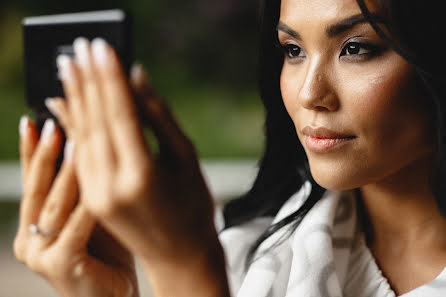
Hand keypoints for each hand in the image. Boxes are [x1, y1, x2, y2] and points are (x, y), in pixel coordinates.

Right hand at [13, 116, 138, 296]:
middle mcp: (28, 239)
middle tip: (54, 121)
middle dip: (46, 152)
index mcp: (33, 224)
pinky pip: (76, 226)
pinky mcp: (60, 265)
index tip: (36, 119)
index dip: (33, 149)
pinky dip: (87, 202)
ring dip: (66, 171)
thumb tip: (80, 138)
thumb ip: (80, 184)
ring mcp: (40, 254)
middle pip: (38, 186)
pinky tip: (100, 179)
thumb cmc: (108, 252)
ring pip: (55, 203)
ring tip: (77, 140)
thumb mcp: (90, 212)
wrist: (116, 296)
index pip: (33, 178)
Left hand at [46, 37, 228, 295]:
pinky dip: (71, 125)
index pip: (120, 114)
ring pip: (81, 136)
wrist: (180, 255)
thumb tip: (138, 76)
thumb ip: (160, 116)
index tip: (103, 48)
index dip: (110, 78)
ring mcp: (97, 195)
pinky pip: (78, 153)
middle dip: (88, 81)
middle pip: (95, 122)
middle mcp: (112, 186)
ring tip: (69, 66)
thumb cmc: (194, 206)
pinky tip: (62, 102)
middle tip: (81, 47)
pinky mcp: (91, 198)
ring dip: (74, 98)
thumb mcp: (186, 158)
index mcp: (143, 176)